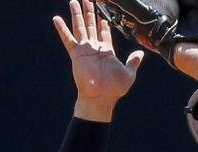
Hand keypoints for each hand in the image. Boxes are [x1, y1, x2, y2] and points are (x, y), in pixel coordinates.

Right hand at [53, 0, 144, 121]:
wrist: (102, 97)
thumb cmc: (115, 89)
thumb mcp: (129, 73)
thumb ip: (133, 62)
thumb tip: (140, 54)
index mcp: (107, 51)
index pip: (104, 32)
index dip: (103, 21)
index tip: (102, 10)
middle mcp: (95, 48)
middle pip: (91, 25)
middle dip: (89, 11)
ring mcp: (85, 50)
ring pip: (80, 27)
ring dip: (77, 14)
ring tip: (74, 1)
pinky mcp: (76, 54)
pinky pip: (68, 39)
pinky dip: (62, 28)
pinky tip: (56, 18)